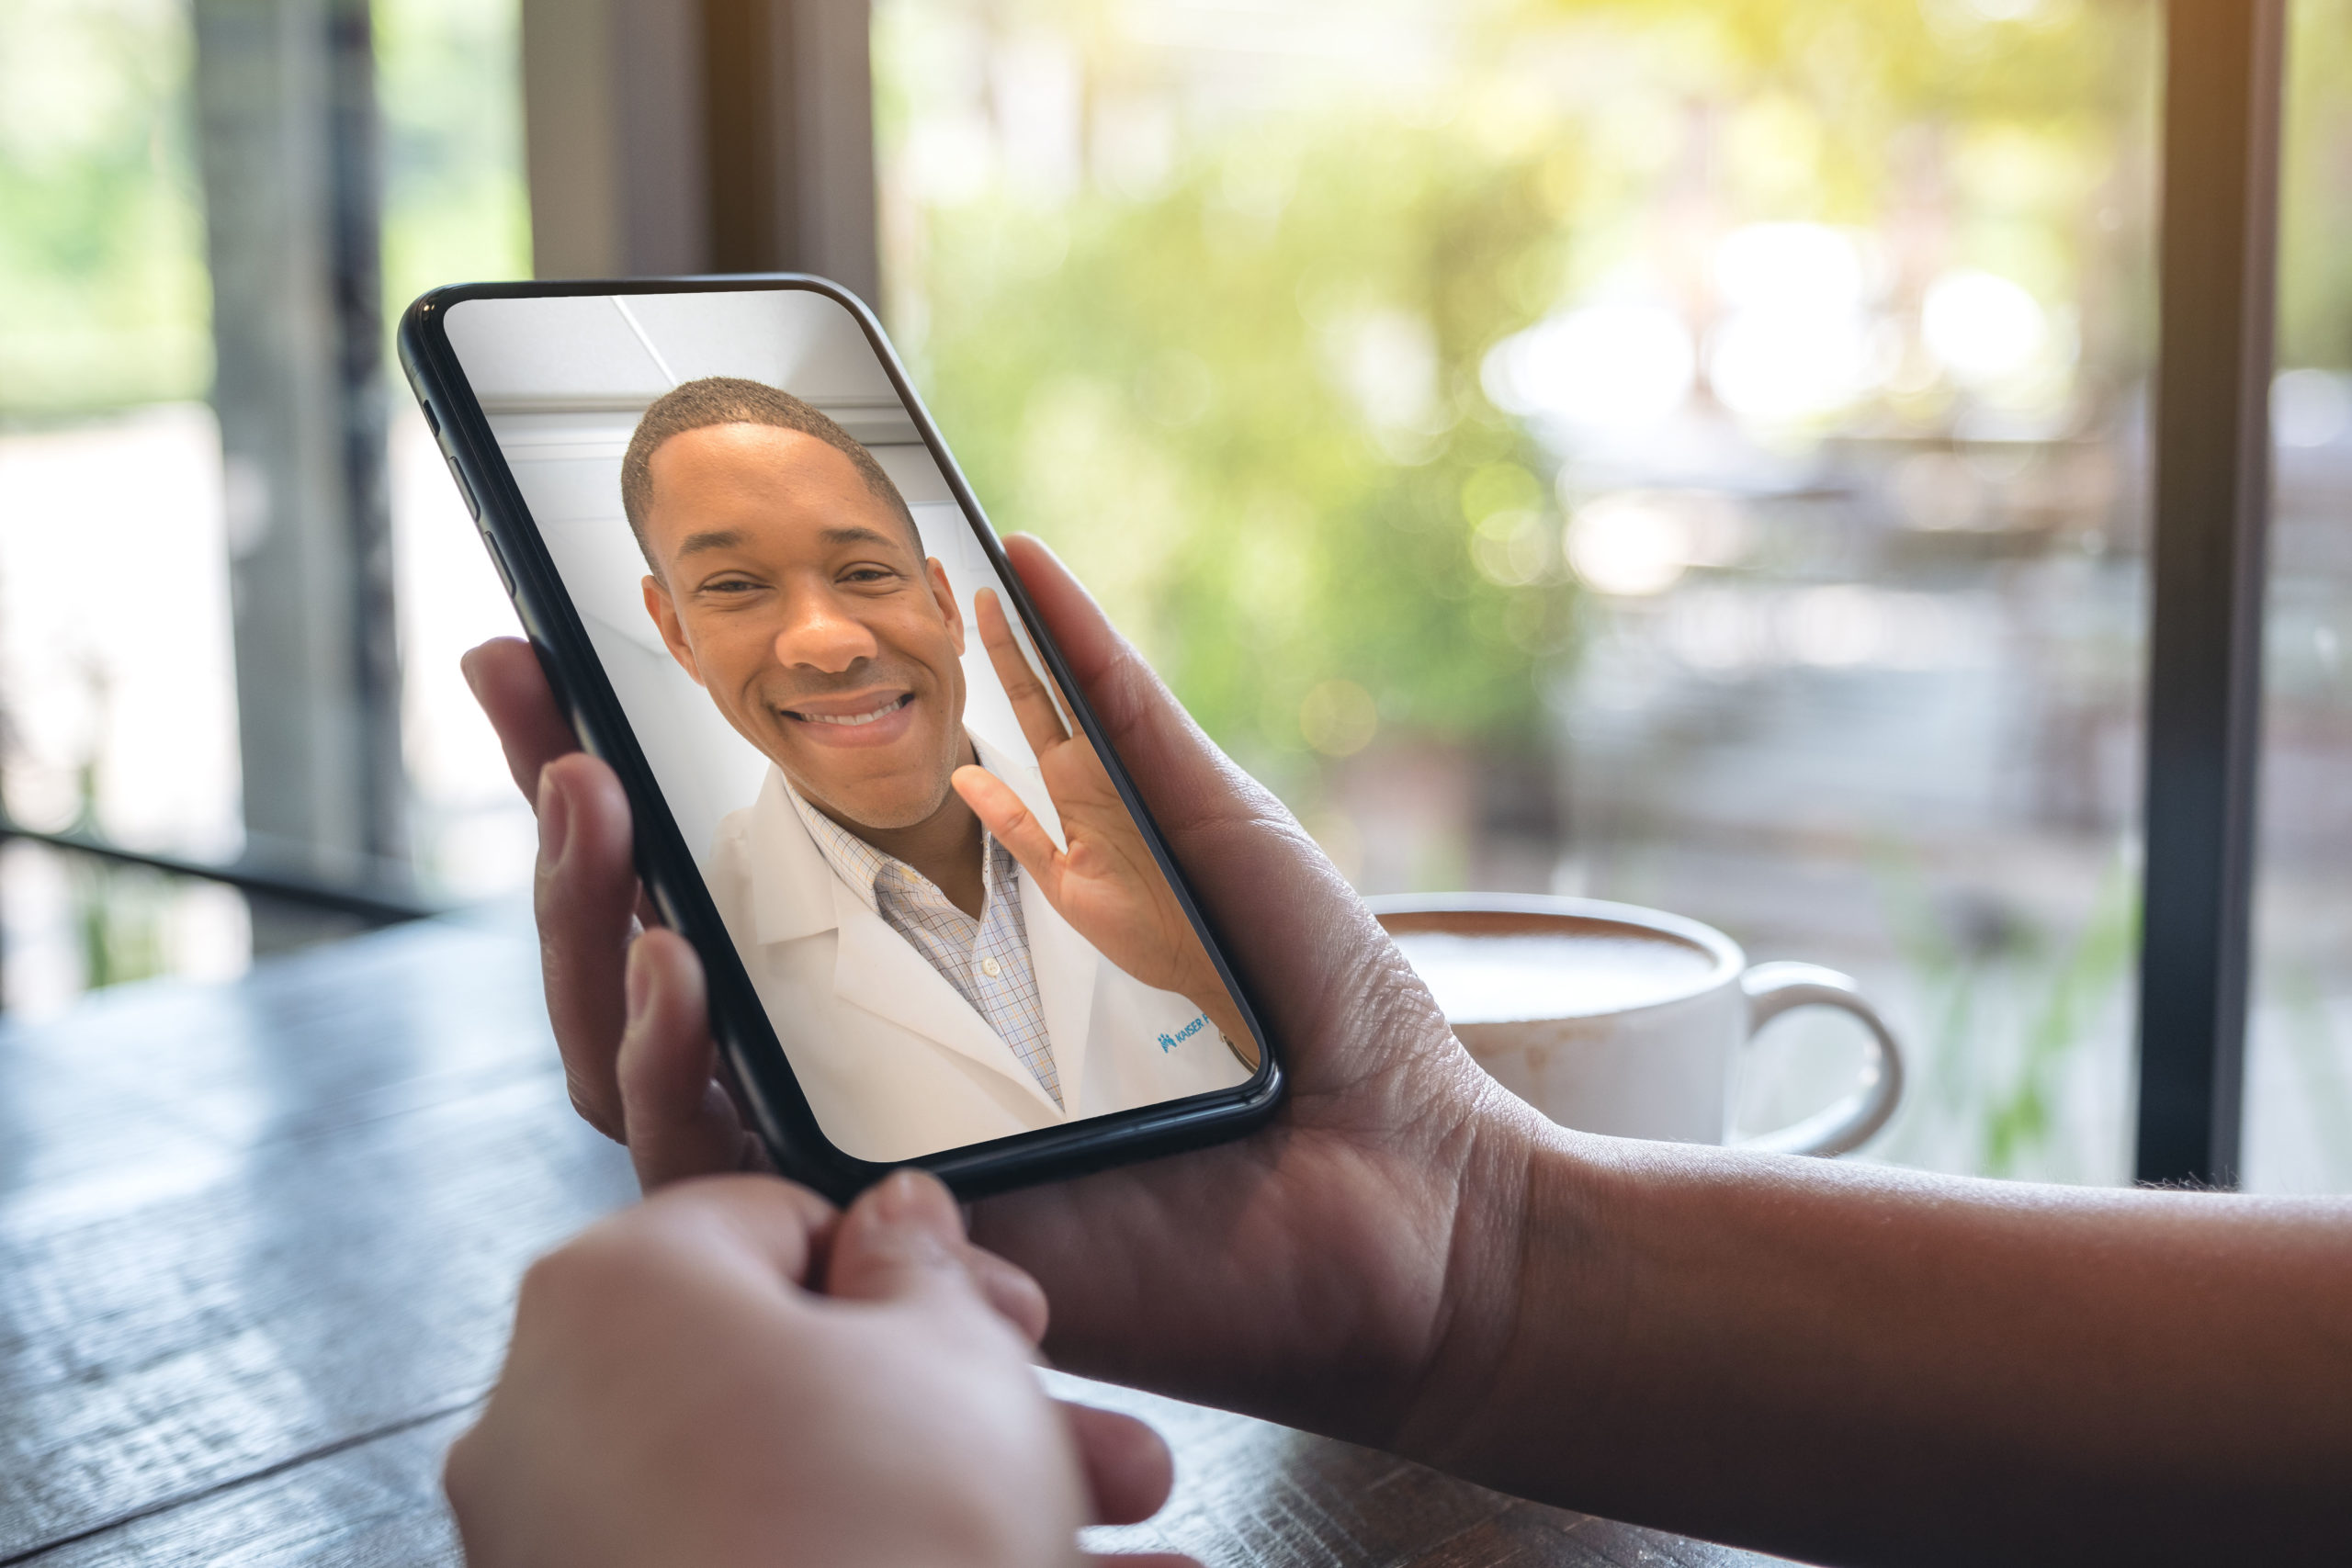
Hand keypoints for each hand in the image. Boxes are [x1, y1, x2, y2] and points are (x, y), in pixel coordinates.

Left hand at [446, 1169, 1195, 1567]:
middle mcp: (550, 1421)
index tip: (1000, 1315)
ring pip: (799, 1497)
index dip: (917, 1268)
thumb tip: (901, 1224)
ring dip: (962, 1508)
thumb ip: (923, 1266)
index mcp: (614, 1290)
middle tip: (1077, 1435)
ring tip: (1110, 1548)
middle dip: (969, 1409)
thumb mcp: (953, 1354)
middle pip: (796, 1378)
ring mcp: (565, 1552)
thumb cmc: (880, 1548)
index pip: (775, 1222)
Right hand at [463, 535, 1552, 1455]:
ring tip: (583, 806)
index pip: (724, 851)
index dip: (613, 753)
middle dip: (559, 826)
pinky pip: (727, 1178)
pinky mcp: (887, 1239)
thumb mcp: (1199, 825)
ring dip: (584, 932)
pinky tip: (676, 970)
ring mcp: (862, 1145)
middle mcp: (862, 1045)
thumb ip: (1105, 707)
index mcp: (920, 942)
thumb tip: (1016, 551)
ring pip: (640, 1067)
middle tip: (532, 705)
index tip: (542, 639)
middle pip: (644, 952)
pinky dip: (673, 1076)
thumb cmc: (1319, 1020)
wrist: (1414, 1192)